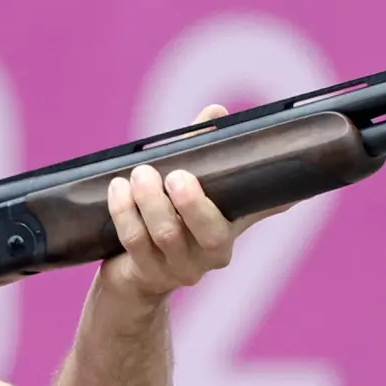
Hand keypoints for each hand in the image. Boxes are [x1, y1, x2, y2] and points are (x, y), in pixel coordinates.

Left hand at [100, 104, 292, 302]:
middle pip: (209, 232)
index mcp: (232, 227)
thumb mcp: (188, 185)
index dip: (267, 195)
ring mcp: (180, 268)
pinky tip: (118, 189)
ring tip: (138, 174)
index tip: (243, 168)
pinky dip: (125, 213)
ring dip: (150, 201)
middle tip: (175, 174)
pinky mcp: (148, 274)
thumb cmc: (167, 218)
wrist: (134, 272)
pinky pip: (135, 241)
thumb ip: (202, 150)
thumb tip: (215, 111)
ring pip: (167, 235)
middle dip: (192, 202)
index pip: (258, 210)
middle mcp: (212, 254)